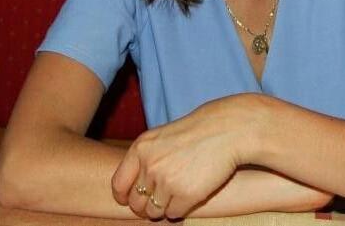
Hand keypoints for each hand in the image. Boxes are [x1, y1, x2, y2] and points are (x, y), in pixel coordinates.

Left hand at [111, 95, 251, 218]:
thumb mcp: (161, 137)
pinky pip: (173, 214)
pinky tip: (188, 197)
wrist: (226, 130)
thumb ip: (145, 158)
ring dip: (163, 209)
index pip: (118, 184)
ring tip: (174, 198)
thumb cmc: (195, 133)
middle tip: (156, 203)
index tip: (131, 199)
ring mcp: (167, 181)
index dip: (124, 196)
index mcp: (141, 149)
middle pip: (136, 202)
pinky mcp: (186, 194)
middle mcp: (150, 165)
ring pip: (154, 211)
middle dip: (144, 206)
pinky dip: (179, 210)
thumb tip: (133, 186)